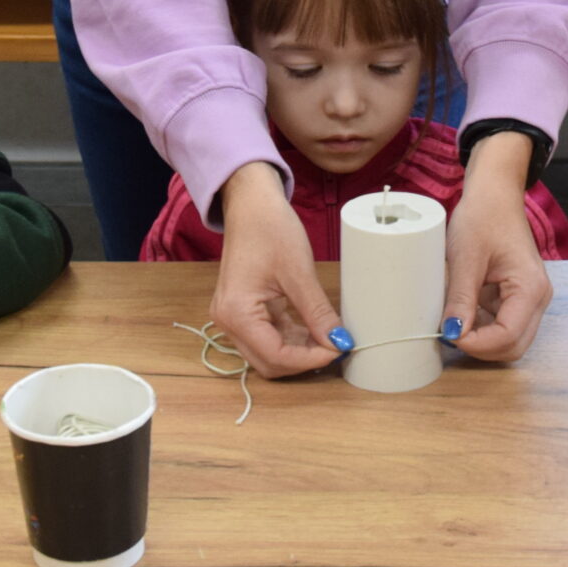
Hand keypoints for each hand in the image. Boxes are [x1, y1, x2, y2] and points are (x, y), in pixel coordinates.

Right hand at [213, 162, 343, 377]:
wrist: (251, 204)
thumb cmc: (269, 228)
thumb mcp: (299, 272)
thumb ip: (317, 313)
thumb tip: (339, 342)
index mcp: (236, 312)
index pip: (275, 356)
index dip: (310, 359)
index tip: (339, 349)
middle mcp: (227, 321)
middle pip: (269, 362)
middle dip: (304, 361)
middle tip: (337, 346)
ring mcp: (233, 318)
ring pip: (268, 354)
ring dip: (299, 352)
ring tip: (329, 338)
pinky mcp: (242, 311)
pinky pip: (267, 337)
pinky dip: (292, 339)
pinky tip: (314, 330)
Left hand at [443, 132, 552, 361]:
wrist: (494, 195)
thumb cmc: (483, 217)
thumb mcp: (466, 258)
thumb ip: (460, 299)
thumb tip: (451, 334)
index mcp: (530, 288)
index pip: (508, 337)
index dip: (476, 344)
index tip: (447, 335)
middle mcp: (537, 298)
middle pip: (513, 346)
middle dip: (480, 347)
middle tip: (448, 333)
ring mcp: (529, 300)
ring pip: (508, 340)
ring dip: (480, 339)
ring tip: (453, 321)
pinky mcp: (517, 298)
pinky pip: (501, 325)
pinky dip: (480, 328)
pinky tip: (461, 313)